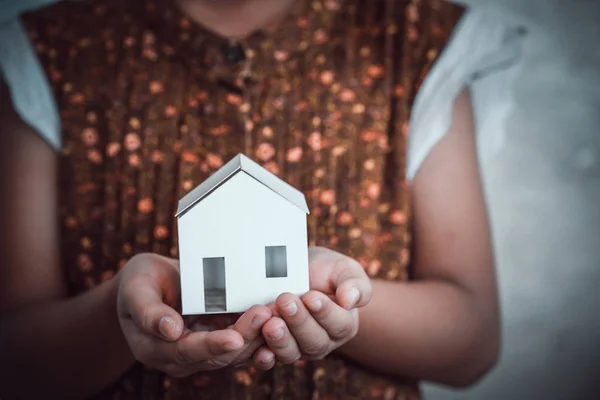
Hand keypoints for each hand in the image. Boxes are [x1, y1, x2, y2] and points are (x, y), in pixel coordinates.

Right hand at [116, 253, 271, 376]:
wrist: (149, 284)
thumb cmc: (139, 281)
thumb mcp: (135, 288)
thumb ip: (148, 311)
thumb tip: (170, 331)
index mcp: (154, 349)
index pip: (187, 352)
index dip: (212, 345)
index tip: (235, 336)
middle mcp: (179, 358)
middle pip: (218, 356)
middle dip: (244, 336)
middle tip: (265, 313)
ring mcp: (201, 352)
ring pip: (236, 352)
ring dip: (258, 335)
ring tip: (276, 311)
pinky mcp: (219, 340)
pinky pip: (243, 342)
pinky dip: (260, 331)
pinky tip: (276, 313)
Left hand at [253, 247, 371, 367]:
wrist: (297, 271)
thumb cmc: (325, 270)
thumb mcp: (344, 269)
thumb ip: (354, 284)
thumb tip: (351, 301)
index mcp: (344, 324)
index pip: (338, 324)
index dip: (325, 313)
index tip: (312, 297)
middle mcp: (322, 342)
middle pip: (314, 342)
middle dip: (298, 322)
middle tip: (286, 301)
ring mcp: (298, 348)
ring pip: (291, 353)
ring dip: (280, 339)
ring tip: (271, 323)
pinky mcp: (275, 349)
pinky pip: (270, 360)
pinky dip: (265, 357)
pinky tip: (260, 350)